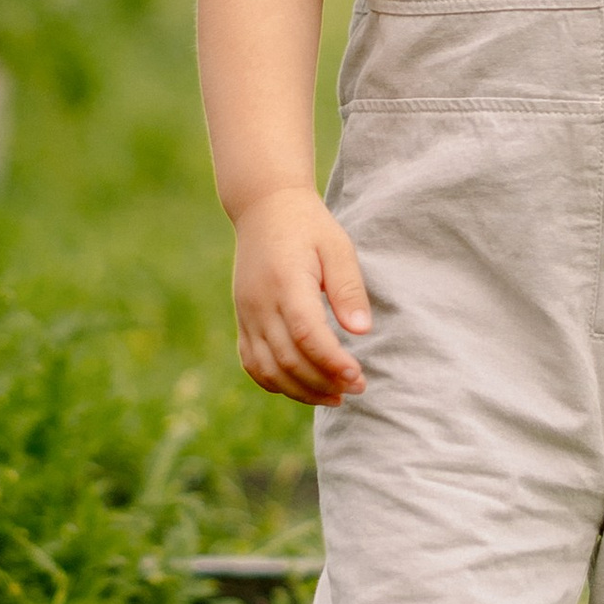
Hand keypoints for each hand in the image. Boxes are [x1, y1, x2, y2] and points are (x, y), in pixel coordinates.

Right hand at [232, 185, 372, 405]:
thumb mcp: (337, 247)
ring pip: (268, 369)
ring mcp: (246, 314)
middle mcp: (259, 303)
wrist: (264, 208)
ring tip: (335, 396)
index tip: (359, 378)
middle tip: (357, 389)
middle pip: (287, 359)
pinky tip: (304, 388)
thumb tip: (362, 331)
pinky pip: (252, 364)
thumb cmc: (308, 226)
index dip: (332, 362)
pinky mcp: (242, 320)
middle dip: (324, 382)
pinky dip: (276, 383)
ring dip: (301, 391)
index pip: (306, 335)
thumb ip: (348, 289)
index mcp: (285, 282)